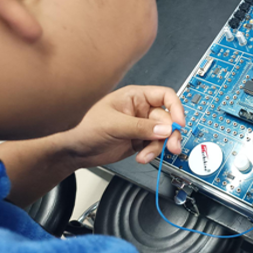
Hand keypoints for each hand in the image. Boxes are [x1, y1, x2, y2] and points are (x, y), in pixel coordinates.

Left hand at [56, 85, 185, 168]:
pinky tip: (142, 157)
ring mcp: (141, 126)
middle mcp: (141, 110)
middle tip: (172, 146)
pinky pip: (154, 146)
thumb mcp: (114, 124)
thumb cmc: (83, 126)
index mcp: (135, 96)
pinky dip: (151, 153)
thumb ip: (141, 127)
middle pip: (167, 119)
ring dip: (159, 147)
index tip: (179, 123)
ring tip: (147, 155)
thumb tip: (165, 129)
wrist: (73, 150)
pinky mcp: (139, 140)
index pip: (165, 96)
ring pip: (163, 135)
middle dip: (170, 134)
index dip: (176, 108)